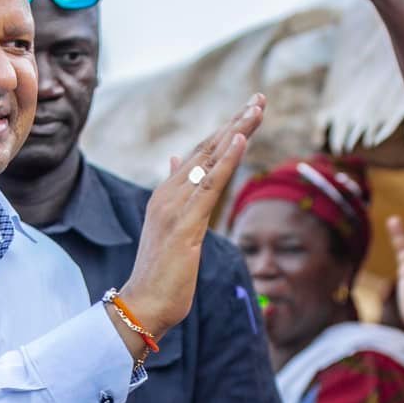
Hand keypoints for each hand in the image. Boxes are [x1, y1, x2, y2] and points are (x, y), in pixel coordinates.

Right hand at [119, 97, 263, 336]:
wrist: (143, 304)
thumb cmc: (161, 273)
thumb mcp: (173, 227)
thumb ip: (176, 192)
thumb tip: (176, 159)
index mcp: (167, 194)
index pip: (199, 154)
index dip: (225, 130)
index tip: (249, 111)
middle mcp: (168, 193)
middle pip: (207, 149)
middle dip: (235, 122)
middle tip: (260, 99)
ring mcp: (175, 206)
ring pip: (210, 160)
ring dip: (236, 132)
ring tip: (256, 109)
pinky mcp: (185, 223)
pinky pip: (210, 185)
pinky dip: (226, 160)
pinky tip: (241, 139)